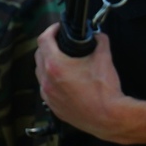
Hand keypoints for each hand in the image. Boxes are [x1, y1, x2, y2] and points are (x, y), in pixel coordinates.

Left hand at [35, 23, 133, 142]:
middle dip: (49, 46)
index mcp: (56, 66)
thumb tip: (98, 36)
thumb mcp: (105, 58)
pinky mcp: (52, 106)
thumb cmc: (104, 91)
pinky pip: (46, 88)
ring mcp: (47, 95)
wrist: (107, 116)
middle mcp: (47, 80)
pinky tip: (67, 80)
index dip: (50, 30)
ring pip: (40, 73)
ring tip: (65, 61)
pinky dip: (52, 80)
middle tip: (62, 42)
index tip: (57, 28)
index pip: (43, 40)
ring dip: (48, 64)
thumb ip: (100, 41)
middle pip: (38, 56)